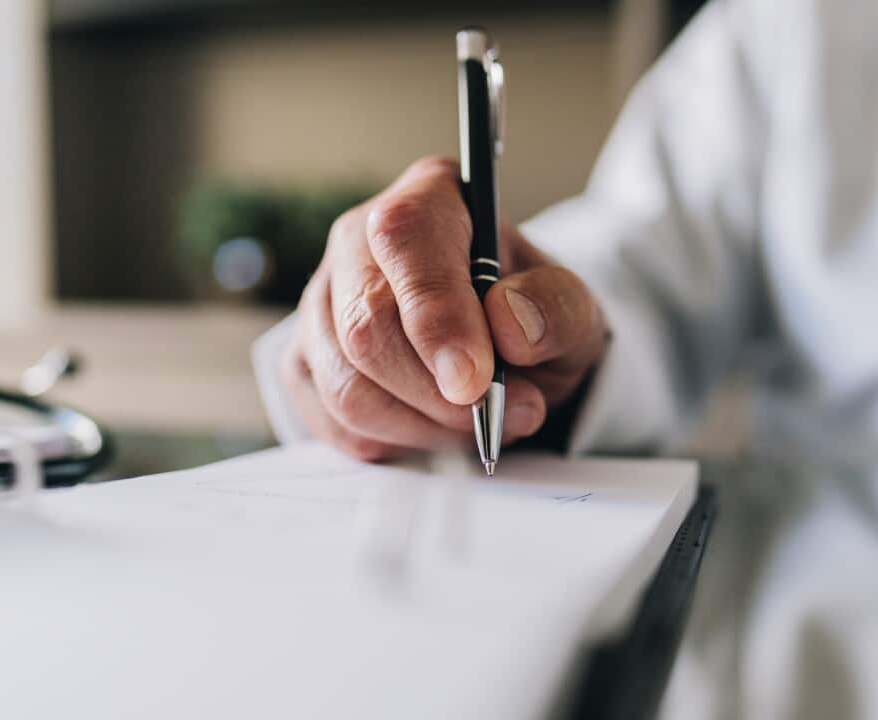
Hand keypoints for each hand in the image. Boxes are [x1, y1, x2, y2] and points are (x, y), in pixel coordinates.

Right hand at [281, 157, 607, 460]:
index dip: (436, 315)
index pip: (407, 238)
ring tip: (475, 423)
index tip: (474, 380)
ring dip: (420, 424)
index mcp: (432, 197)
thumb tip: (510, 323)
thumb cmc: (534, 319)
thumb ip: (556, 308)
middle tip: (495, 413)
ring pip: (345, 382)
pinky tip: (432, 428)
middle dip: (436, 391)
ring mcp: (322, 299)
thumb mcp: (573, 311)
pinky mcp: (304, 359)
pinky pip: (331, 417)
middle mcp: (360, 238)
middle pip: (367, 322)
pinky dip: (391, 441)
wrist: (508, 355)